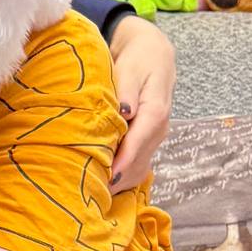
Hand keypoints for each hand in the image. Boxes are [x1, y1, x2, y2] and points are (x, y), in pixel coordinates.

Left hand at [108, 16, 174, 192]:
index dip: (123, 161)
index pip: (138, 142)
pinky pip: (138, 164)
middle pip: (138, 161)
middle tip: (93, 193)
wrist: (155, 56)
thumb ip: (127, 90)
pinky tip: (106, 185)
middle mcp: (158, 129)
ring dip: (120, 181)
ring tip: (95, 194)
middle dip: (118, 178)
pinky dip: (124, 176)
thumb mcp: (131, 68)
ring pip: (139, 167)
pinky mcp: (148, 141)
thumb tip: (125, 111)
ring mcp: (155, 137)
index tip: (107, 177)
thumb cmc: (138, 60)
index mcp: (155, 111)